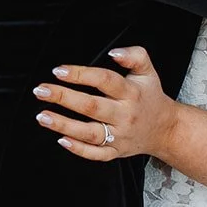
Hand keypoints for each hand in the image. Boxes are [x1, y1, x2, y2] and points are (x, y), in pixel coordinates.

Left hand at [33, 47, 175, 161]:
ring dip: (63, 125)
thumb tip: (114, 52)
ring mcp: (120, 136)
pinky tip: (61, 139)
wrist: (165, 129)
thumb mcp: (147, 71)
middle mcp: (125, 115)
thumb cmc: (150, 97)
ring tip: (42, 116)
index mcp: (131, 93)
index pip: (105, 80)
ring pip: (90, 133)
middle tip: (41, 91)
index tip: (59, 70)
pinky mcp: (116, 152)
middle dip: (63, 98)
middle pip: (92, 107)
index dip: (80, 74)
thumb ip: (134, 55)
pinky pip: (96, 154)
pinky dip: (78, 149)